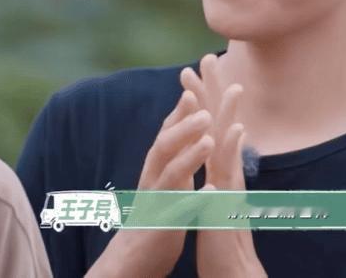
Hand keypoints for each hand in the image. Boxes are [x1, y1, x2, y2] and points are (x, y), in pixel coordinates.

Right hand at [86, 91, 213, 277]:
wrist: (134, 257)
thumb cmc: (155, 210)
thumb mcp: (165, 175)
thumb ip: (173, 149)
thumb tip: (181, 118)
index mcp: (157, 167)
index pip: (167, 133)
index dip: (179, 112)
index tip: (193, 88)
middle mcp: (153, 180)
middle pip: (164, 147)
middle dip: (184, 128)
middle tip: (205, 111)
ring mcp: (156, 203)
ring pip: (171, 175)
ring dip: (190, 156)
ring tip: (210, 141)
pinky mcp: (162, 227)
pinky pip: (178, 212)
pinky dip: (193, 201)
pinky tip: (211, 192)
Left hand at [181, 55, 267, 277]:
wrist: (233, 272)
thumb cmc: (220, 243)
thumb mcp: (211, 203)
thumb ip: (213, 181)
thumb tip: (210, 165)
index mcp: (218, 171)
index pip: (207, 126)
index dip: (200, 100)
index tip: (191, 73)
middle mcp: (227, 173)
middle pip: (220, 123)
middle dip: (214, 90)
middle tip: (209, 57)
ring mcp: (230, 186)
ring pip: (229, 141)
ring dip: (229, 111)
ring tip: (232, 83)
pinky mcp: (229, 203)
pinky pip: (232, 172)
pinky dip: (234, 149)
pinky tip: (238, 128)